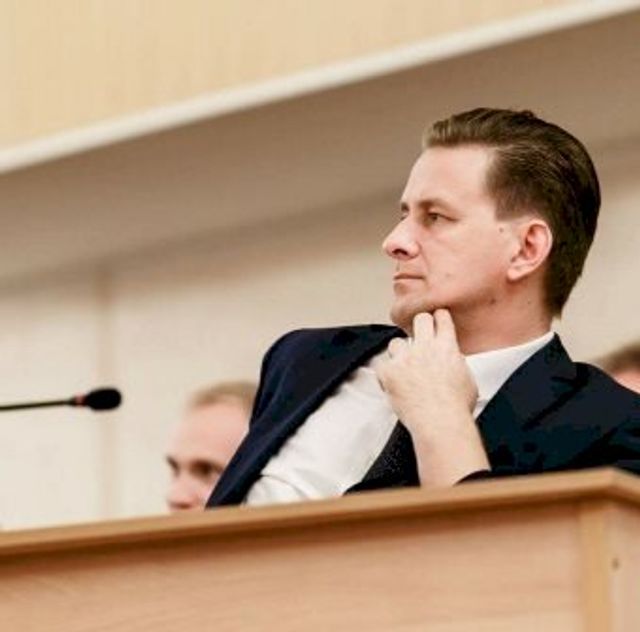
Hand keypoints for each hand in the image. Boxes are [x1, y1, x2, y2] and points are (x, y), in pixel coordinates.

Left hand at [374, 310, 489, 485]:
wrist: (440, 422)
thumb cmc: (456, 408)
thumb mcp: (468, 378)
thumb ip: (456, 363)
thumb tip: (452, 362)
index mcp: (447, 347)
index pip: (441, 317)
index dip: (438, 318)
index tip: (436, 319)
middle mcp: (425, 347)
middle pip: (419, 319)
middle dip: (420, 325)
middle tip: (420, 335)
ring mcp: (405, 358)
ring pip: (396, 342)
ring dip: (400, 352)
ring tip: (404, 367)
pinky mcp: (388, 372)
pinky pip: (382, 364)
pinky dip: (386, 373)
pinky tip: (392, 383)